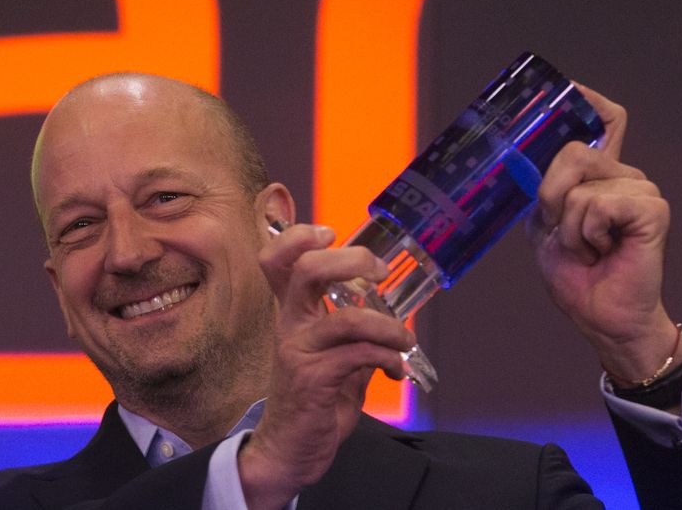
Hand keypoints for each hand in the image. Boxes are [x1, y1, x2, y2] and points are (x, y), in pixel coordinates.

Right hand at [238, 224, 413, 508]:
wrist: (291, 448)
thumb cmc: (316, 396)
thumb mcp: (335, 353)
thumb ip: (357, 329)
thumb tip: (395, 312)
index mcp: (294, 311)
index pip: (277, 259)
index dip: (298, 236)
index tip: (330, 233)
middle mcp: (290, 324)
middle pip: (307, 269)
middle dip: (351, 260)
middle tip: (379, 273)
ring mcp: (298, 350)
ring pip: (346, 319)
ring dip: (389, 327)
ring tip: (404, 341)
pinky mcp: (312, 379)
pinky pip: (359, 355)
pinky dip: (388, 358)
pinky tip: (395, 370)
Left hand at [527, 85, 681, 383]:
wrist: (599, 314)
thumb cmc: (576, 274)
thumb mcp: (544, 226)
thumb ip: (541, 191)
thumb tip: (518, 157)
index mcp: (598, 176)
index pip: (606, 121)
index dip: (588, 100)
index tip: (568, 88)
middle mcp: (623, 174)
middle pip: (574, 151)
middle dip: (551, 195)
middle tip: (563, 232)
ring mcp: (639, 188)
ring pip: (580, 183)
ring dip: (569, 226)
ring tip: (586, 248)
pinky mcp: (651, 208)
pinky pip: (598, 203)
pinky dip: (587, 232)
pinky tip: (602, 249)